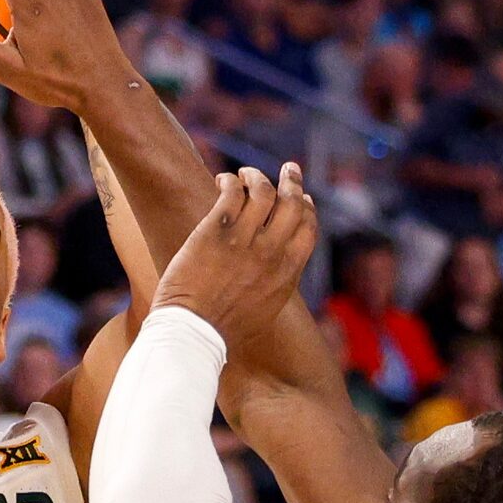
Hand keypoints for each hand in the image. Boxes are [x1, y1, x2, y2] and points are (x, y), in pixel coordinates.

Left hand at [150, 163, 317, 350]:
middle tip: (290, 169)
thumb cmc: (224, 329)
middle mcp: (271, 253)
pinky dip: (231, 180)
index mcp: (287, 273)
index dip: (307, 208)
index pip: (308, 228)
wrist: (195, 333)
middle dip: (293, 181)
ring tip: (245, 174)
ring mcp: (245, 240)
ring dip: (256, 176)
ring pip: (263, 191)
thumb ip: (276, 284)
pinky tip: (222, 181)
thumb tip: (277, 272)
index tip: (303, 198)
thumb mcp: (265, 310)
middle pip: (292, 203)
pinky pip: (232, 191)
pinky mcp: (217, 230)